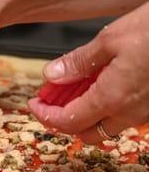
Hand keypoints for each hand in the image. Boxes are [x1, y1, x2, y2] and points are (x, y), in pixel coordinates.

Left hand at [28, 1, 148, 143]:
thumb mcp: (112, 39)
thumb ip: (79, 62)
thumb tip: (53, 75)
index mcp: (112, 98)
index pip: (67, 122)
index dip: (45, 116)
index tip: (35, 104)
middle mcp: (130, 112)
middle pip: (85, 132)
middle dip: (63, 120)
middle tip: (50, 101)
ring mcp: (146, 112)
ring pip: (107, 126)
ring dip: (85, 114)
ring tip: (74, 89)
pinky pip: (125, 115)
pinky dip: (106, 106)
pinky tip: (102, 84)